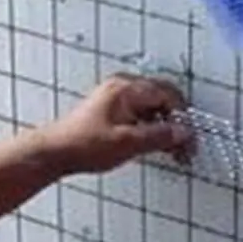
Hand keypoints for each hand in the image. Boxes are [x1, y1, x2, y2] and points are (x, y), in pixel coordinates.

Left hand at [40, 74, 193, 175]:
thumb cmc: (83, 145)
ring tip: (171, 151)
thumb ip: (160, 137)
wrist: (54, 153)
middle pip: (162, 99)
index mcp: (127, 89)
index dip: (182, 117)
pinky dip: (152, 129)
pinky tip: (154, 147)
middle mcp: (123, 88)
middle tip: (184, 146)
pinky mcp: (112, 111)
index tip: (188, 138)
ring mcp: (117, 99)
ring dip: (165, 129)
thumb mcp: (128, 143)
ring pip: (153, 108)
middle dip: (176, 123)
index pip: (168, 95)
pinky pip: (141, 115)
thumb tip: (183, 133)